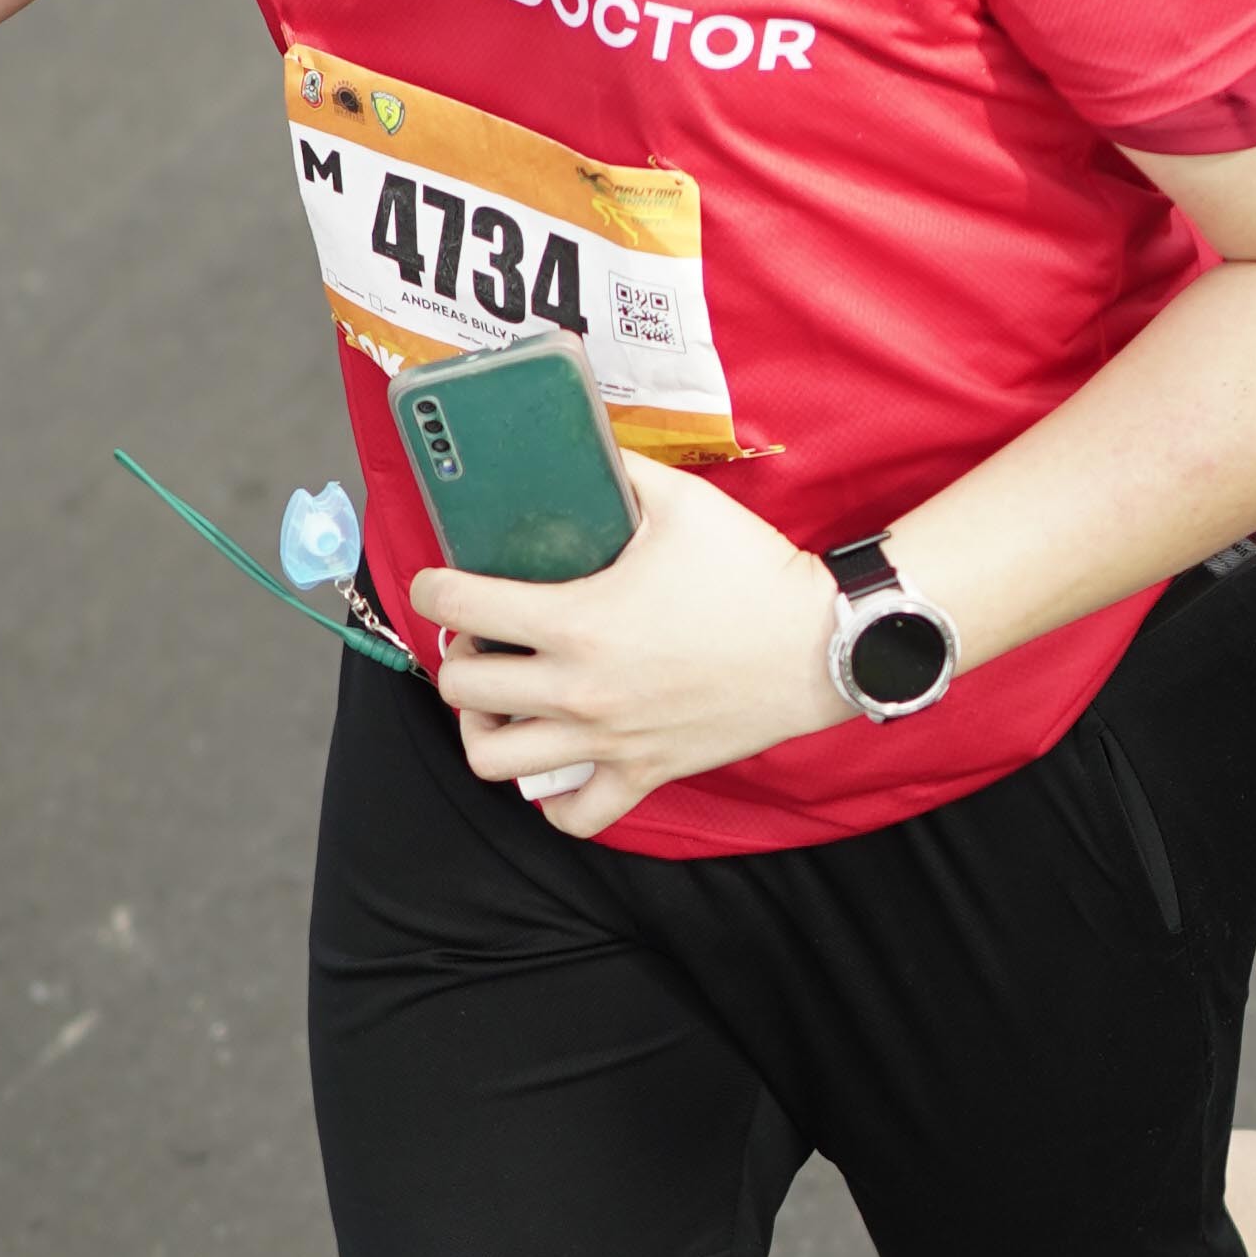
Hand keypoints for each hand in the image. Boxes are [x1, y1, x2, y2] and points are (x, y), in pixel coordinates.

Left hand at [410, 450, 843, 839]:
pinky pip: (573, 816)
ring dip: (485, 728)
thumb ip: (618, 468)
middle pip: (462, 687)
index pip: (459, 606)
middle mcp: (581, 689)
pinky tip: (558, 762)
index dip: (432, 588)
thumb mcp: (681, 501)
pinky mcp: (645, 772)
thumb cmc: (754, 572)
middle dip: (458, 654)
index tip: (439, 582)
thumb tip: (578, 441)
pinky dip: (553, 799)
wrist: (823, 644)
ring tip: (504, 703)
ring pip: (494, 760)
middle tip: (484, 636)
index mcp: (578, 620)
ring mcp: (609, 739)